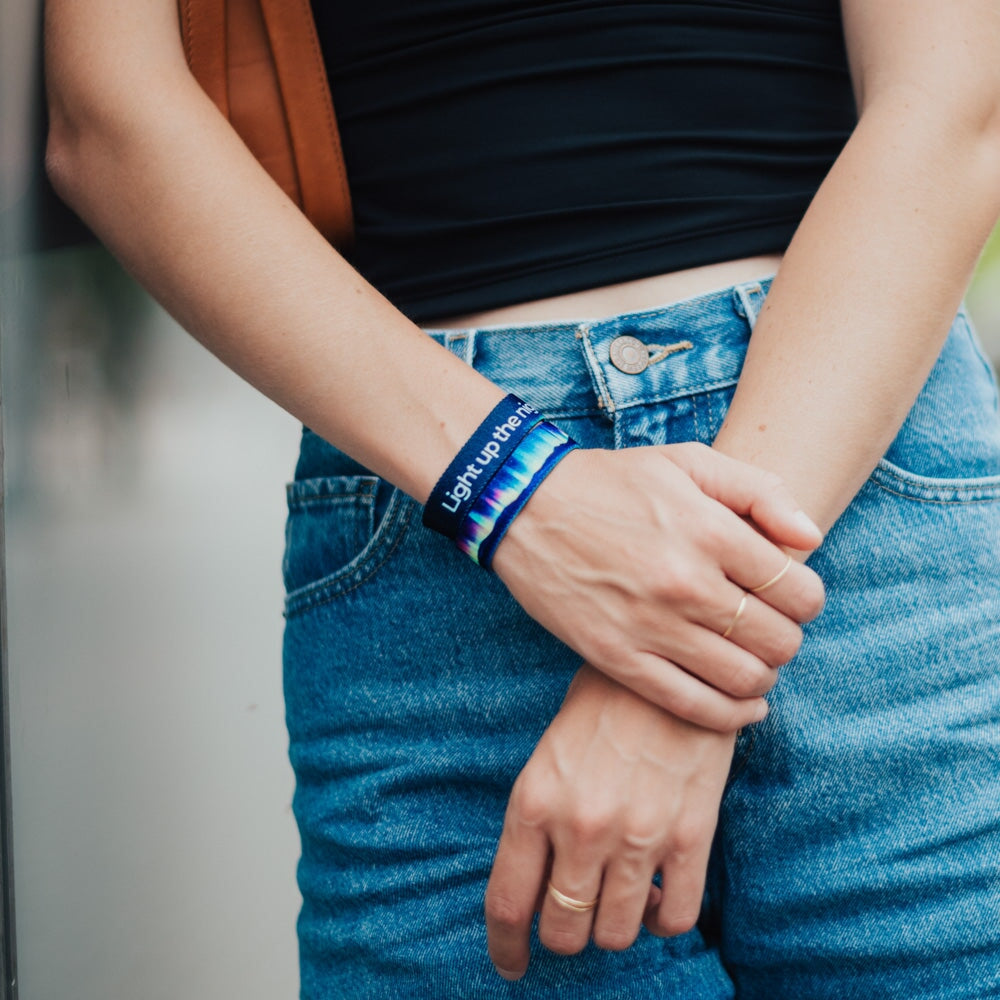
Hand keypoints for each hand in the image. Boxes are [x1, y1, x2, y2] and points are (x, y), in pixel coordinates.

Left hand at [484, 664, 735, 980]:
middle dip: (565, 935)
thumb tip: (539, 888)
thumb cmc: (601, 706)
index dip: (506, 947)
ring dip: (613, 928)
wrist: (670, 666)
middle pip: (563, 931)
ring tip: (618, 896)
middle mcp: (580, 829)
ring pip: (616, 936)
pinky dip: (662, 921)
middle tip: (574, 916)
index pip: (508, 905)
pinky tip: (657, 893)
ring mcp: (637, 837)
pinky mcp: (691, 838)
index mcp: (534, 803)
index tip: (512, 964)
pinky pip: (675, 920)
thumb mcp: (547, 757)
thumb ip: (538, 822)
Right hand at [492, 442, 824, 729]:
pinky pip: (693, 706)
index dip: (808, 599)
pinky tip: (744, 706)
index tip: (793, 597)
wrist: (524, 506)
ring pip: (744, 679)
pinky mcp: (617, 658)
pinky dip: (731, 715)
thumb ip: (760, 490)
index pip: (797, 590)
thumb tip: (812, 540)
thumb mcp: (688, 461)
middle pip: (778, 641)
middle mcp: (685, 584)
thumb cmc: (612, 482)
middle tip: (770, 627)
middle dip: (787, 638)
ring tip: (753, 661)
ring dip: (764, 676)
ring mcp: (650, 626)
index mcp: (709, 531)